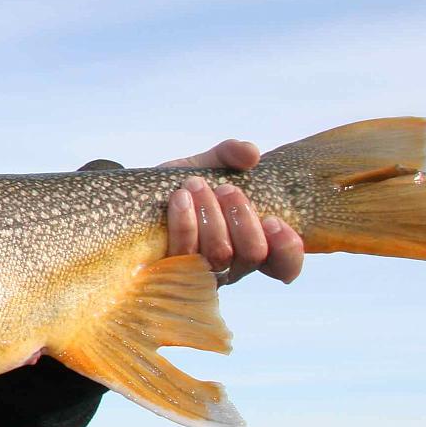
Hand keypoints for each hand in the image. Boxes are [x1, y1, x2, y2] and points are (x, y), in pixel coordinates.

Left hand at [160, 140, 304, 284]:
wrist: (138, 196)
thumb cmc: (184, 185)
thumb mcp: (209, 164)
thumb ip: (232, 154)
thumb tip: (250, 154)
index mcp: (251, 243)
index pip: (284, 264)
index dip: (287, 248)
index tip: (274, 220)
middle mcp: (231, 265)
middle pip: (253, 255)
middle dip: (243, 218)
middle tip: (226, 189)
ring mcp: (201, 272)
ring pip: (219, 255)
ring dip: (211, 216)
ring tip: (196, 185)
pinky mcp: (170, 272)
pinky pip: (184, 255)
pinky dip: (184, 223)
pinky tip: (179, 198)